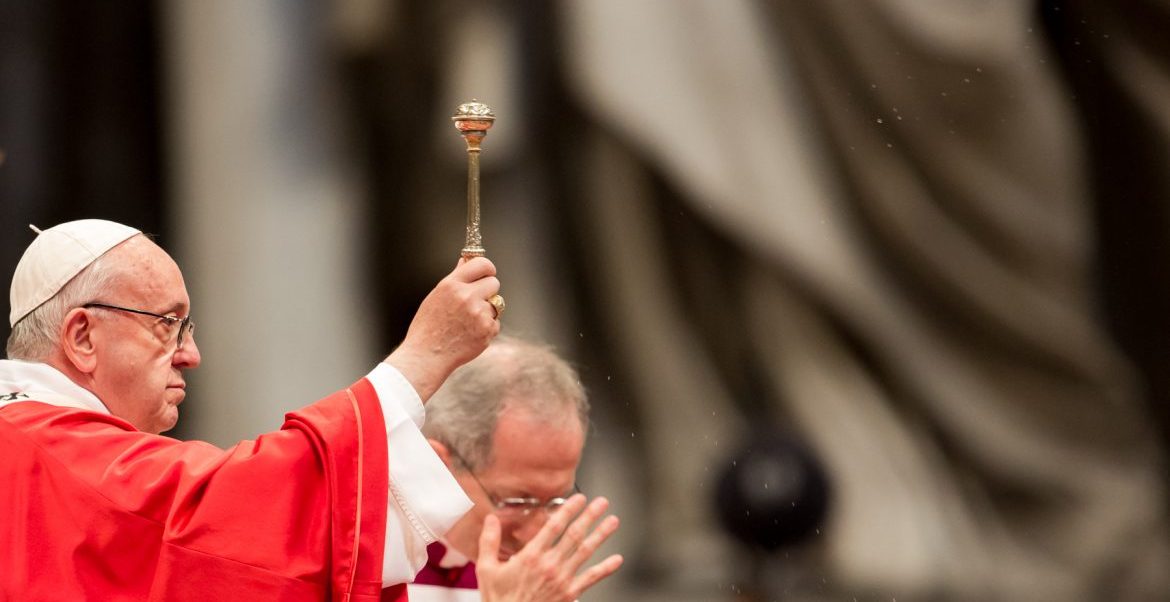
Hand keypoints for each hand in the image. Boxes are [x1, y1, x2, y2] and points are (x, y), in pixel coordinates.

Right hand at [385, 257, 500, 399]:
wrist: (427, 356)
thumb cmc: (428, 327)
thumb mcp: (436, 296)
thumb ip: (455, 278)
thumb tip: (465, 260)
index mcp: (451, 285)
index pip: (482, 264)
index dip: (487, 268)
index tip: (486, 273)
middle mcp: (467, 296)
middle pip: (494, 282)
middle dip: (488, 290)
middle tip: (476, 300)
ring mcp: (479, 314)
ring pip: (496, 304)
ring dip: (486, 311)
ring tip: (467, 322)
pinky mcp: (487, 330)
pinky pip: (495, 323)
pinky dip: (486, 328)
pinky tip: (469, 334)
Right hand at [476, 495, 622, 601]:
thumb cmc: (500, 600)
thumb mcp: (487, 570)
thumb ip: (489, 542)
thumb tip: (491, 520)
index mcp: (531, 556)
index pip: (554, 527)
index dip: (568, 510)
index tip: (579, 499)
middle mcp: (550, 565)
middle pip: (574, 535)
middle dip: (590, 516)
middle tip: (602, 503)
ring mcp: (562, 579)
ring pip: (585, 552)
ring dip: (601, 535)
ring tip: (612, 522)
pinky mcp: (569, 594)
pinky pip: (591, 578)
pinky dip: (606, 568)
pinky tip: (617, 560)